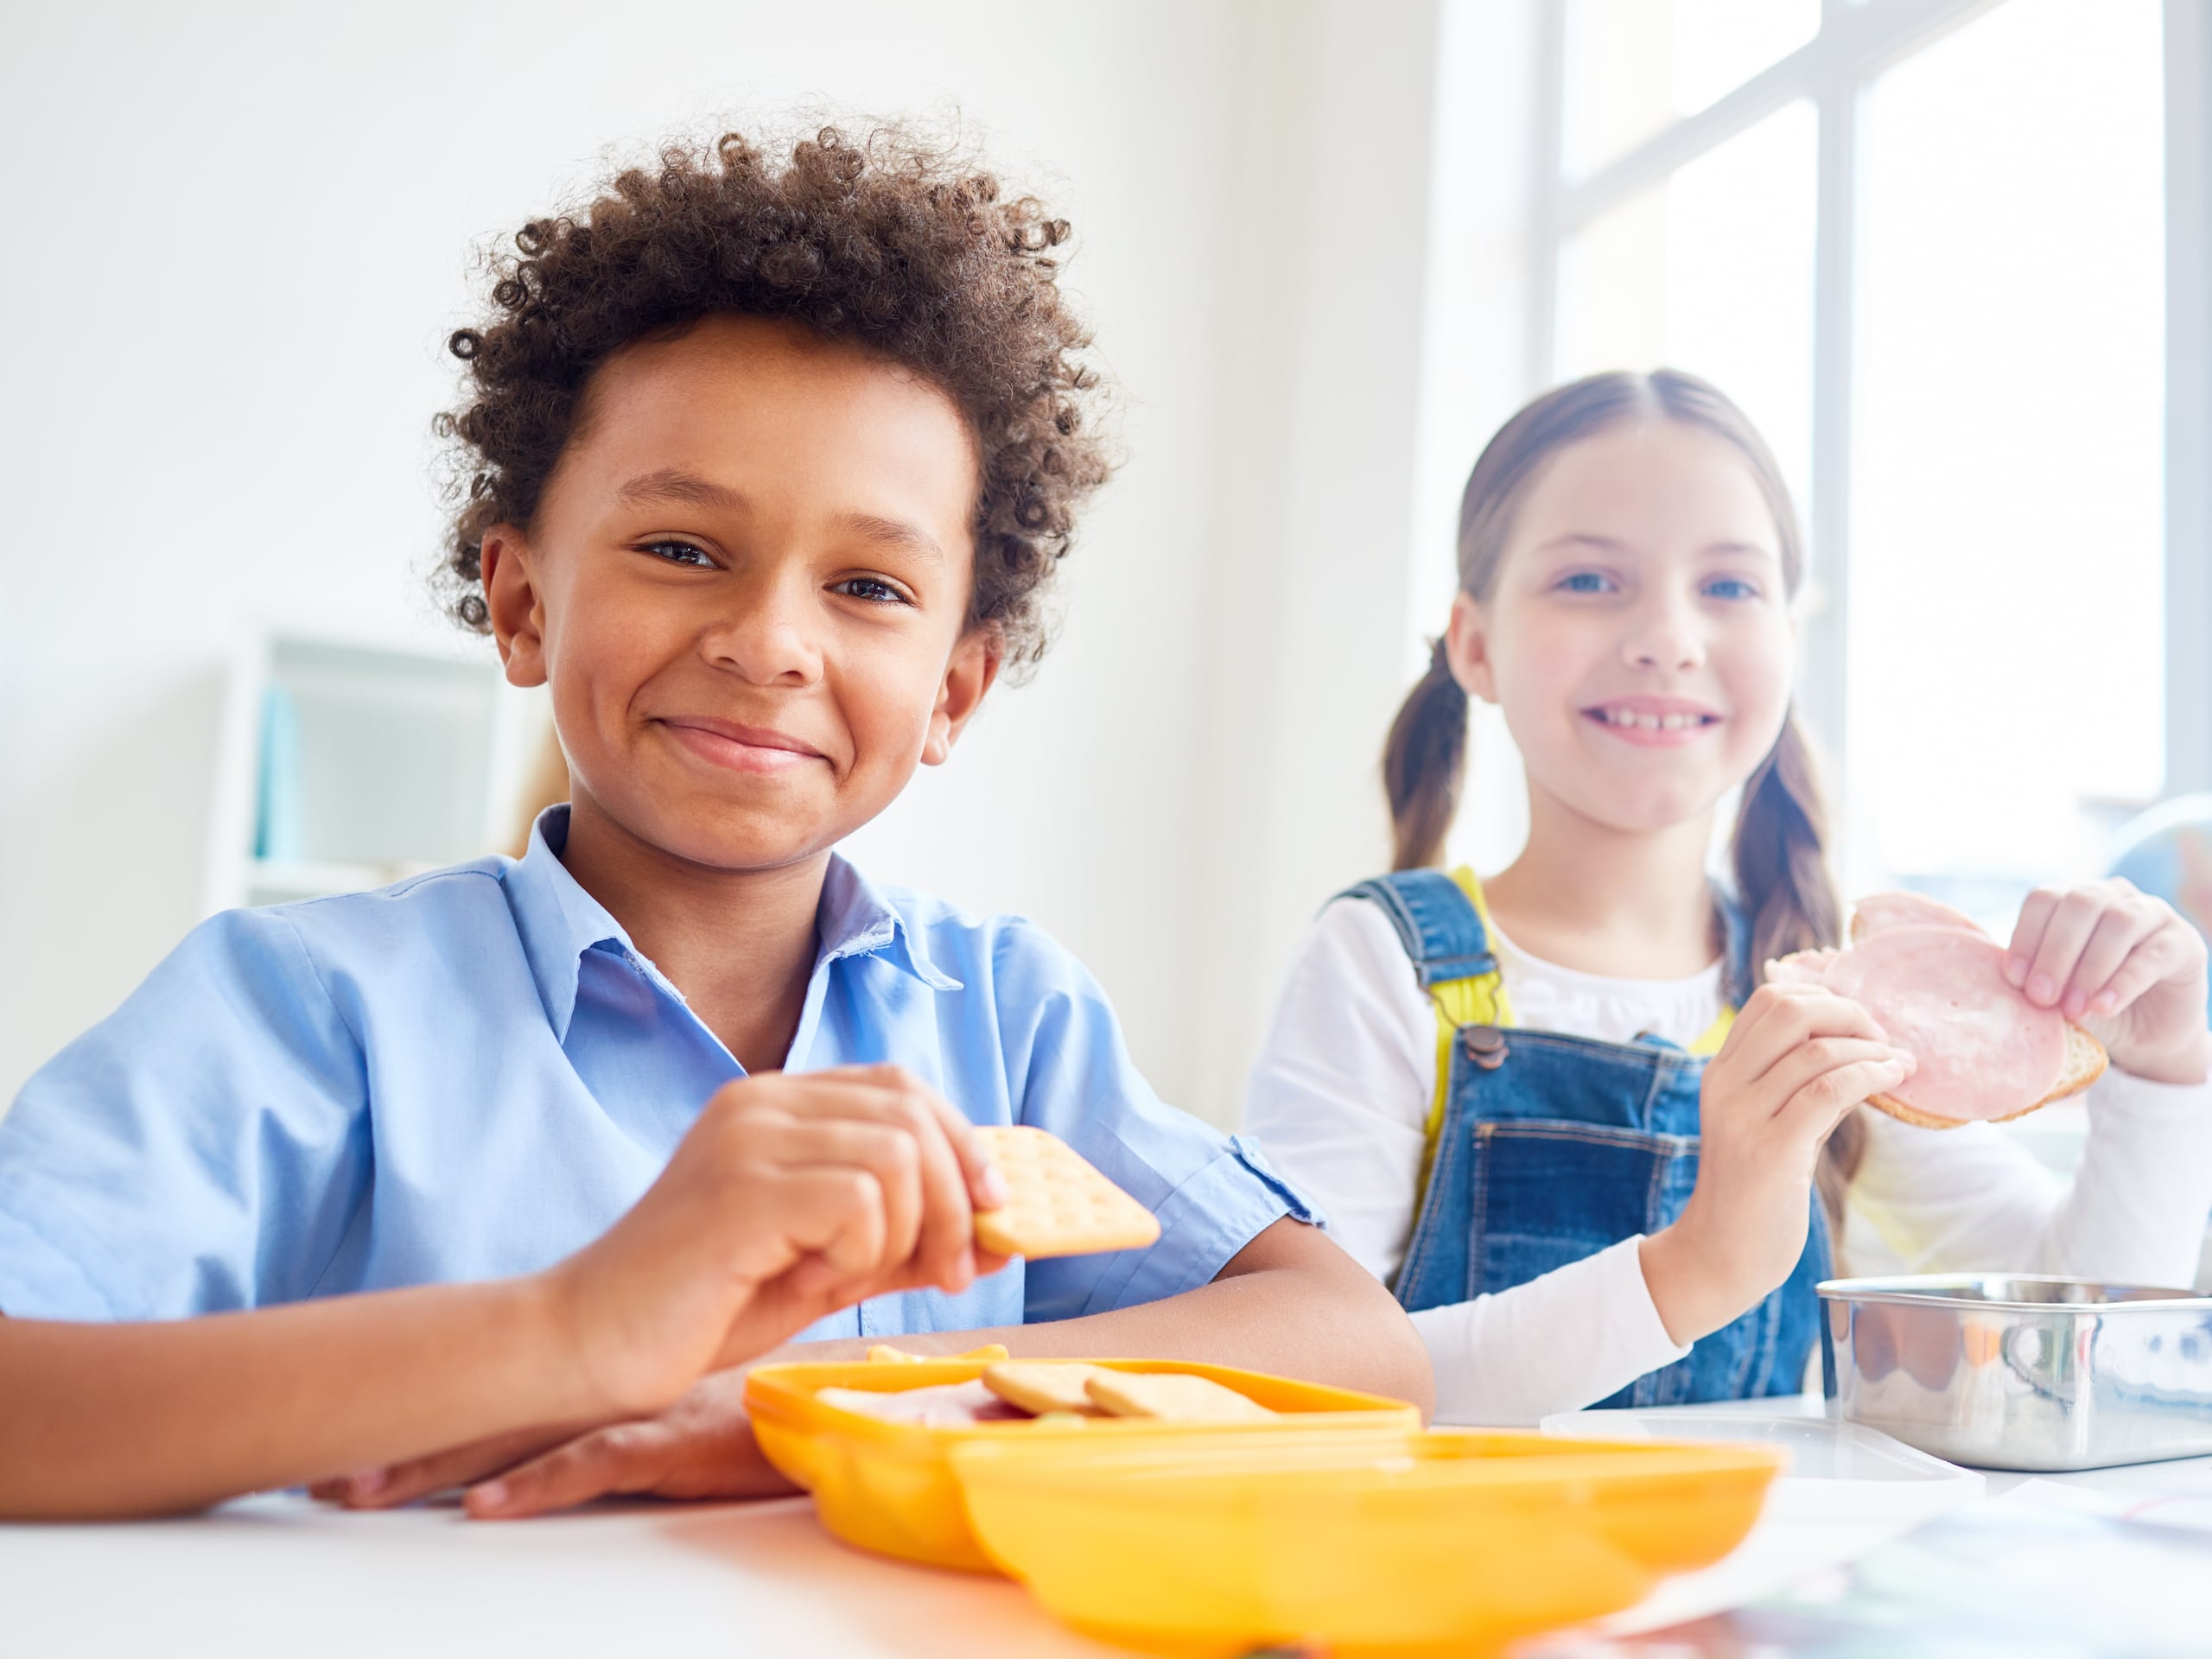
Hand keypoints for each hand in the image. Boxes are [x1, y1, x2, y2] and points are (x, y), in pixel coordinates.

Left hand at [316, 1368, 789, 1514]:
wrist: (860, 1396)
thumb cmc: (783, 1401)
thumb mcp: (693, 1402)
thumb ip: (645, 1403)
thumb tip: (590, 1419)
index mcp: (607, 1376)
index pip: (498, 1389)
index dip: (425, 1408)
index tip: (347, 1425)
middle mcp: (610, 1387)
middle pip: (484, 1413)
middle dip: (399, 1439)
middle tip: (312, 1465)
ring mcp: (639, 1412)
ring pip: (519, 1438)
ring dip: (437, 1465)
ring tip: (358, 1491)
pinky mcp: (679, 1443)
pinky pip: (600, 1465)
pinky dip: (540, 1484)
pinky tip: (487, 1506)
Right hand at [545, 1064, 1007, 1419]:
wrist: (590, 1345)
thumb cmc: (702, 1306)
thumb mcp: (824, 1264)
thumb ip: (899, 1239)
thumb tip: (998, 1234)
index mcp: (774, 1103)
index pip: (901, 1086)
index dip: (962, 1144)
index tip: (990, 1214)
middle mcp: (761, 1103)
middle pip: (913, 1112)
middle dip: (954, 1198)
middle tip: (949, 1271)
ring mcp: (749, 1139)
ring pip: (896, 1156)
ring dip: (898, 1235)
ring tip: (841, 1278)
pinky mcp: (742, 1189)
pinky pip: (858, 1200)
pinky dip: (857, 1253)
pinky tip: (806, 1280)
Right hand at [1640, 983, 1915, 1344]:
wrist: (1720, 1254)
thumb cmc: (1754, 1193)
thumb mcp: (1774, 1125)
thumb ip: (1804, 1085)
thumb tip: (1862, 1051)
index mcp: (1721, 1072)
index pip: (1770, 1001)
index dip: (1824, 998)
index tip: (1859, 1024)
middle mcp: (1726, 1084)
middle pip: (1788, 1009)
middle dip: (1848, 1012)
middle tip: (1881, 1037)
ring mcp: (1744, 1116)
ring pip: (1815, 1051)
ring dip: (1871, 1050)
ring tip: (1900, 1064)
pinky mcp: (1771, 1149)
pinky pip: (1827, 1091)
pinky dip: (1869, 1076)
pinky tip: (1892, 1080)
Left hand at [2005, 879, 2210, 1085]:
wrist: (2143, 1036)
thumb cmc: (2086, 1004)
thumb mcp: (2053, 989)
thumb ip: (2033, 975)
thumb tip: (1999, 978)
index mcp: (2074, 899)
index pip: (2044, 898)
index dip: (2026, 936)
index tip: (2014, 980)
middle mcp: (2113, 896)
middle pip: (2081, 904)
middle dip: (2055, 953)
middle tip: (2041, 998)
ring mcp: (2152, 914)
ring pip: (2119, 922)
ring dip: (2090, 968)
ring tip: (2074, 1010)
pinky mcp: (2183, 943)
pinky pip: (2152, 954)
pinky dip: (2123, 982)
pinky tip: (2103, 1007)